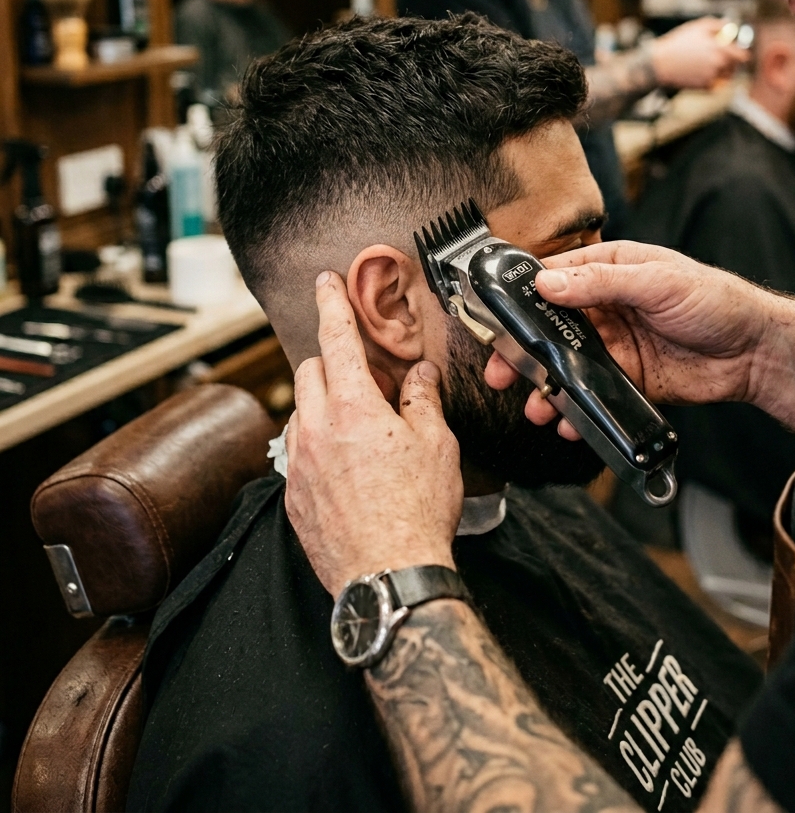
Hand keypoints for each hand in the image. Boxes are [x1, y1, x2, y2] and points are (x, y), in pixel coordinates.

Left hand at [284, 271, 462, 596]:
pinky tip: (345, 467)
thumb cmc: (418, 512)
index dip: (330, 303)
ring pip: (300, 413)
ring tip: (358, 429)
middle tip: (363, 377)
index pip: (336, 339)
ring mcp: (298, 465)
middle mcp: (315, 430)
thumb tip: (419, 375)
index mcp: (352, 408)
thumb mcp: (437, 446)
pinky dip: (316, 445)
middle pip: (309, 372)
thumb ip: (422, 400)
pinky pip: (296, 454)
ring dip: (322, 407)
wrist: (388, 577)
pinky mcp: (292, 497)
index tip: (324, 282)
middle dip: (332, 363)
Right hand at [485, 240, 794, 438]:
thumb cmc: (715, 300)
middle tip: (500, 371)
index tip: (494, 316)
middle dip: (522, 352)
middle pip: (549, 328)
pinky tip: (568, 423)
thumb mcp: (657, 281)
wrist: (756, 352)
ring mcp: (615, 346)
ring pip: (566, 366)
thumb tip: (549, 282)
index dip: (521, 296)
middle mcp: (606, 307)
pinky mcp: (628, 380)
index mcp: (610, 271)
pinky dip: (576, 410)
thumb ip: (601, 282)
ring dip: (546, 386)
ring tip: (534, 407)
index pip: (553, 277)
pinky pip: (592, 395)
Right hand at [649, 16, 747, 87]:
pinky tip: (697, 73)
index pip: (742, 56)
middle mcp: (719, 64)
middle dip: (729, 63)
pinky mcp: (705, 87)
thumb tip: (730, 27)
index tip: (736, 53)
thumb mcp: (698, 27)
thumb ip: (718, 25)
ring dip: (720, 72)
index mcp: (720, 49)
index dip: (740, 54)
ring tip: (705, 65)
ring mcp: (713, 77)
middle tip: (718, 58)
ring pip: (725, 76)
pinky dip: (710, 80)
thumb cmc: (678, 43)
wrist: (660, 64)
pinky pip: (715, 84)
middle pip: (734, 67)